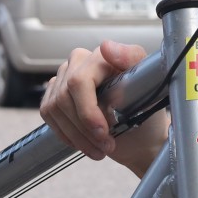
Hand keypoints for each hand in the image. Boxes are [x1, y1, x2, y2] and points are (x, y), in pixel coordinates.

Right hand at [40, 41, 168, 172]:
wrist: (140, 131)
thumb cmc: (145, 107)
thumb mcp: (150, 83)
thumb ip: (131, 59)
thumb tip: (106, 47)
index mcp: (101, 56)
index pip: (79, 81)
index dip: (87, 110)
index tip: (103, 132)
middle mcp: (79, 62)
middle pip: (64, 98)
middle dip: (84, 129)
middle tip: (106, 147)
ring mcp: (64, 76)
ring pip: (54, 108)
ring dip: (77, 136)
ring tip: (99, 150)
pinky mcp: (55, 93)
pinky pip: (48, 113)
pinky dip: (65, 134)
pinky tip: (83, 144)